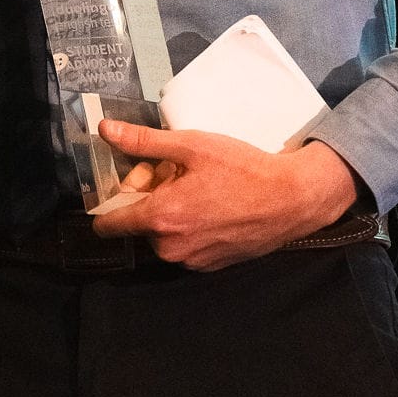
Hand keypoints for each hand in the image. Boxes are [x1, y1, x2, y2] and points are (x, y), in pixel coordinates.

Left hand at [90, 126, 359, 270]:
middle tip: (177, 173)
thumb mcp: (191, 146)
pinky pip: (185, 245)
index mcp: (160, 219)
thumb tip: (105, 130)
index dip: (111, 200)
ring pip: (163, 234)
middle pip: (139, 223)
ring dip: (170, 213)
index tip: (125, 182)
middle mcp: (171, 248)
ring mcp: (191, 261)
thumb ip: (143, 141)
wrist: (291, 199)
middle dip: (150, 198)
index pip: (108, 225)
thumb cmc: (243, 169)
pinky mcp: (210, 266)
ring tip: (198, 188)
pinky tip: (212, 206)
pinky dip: (190, 227)